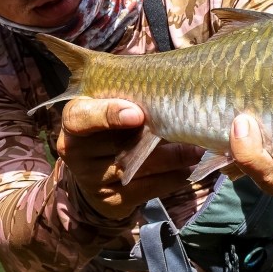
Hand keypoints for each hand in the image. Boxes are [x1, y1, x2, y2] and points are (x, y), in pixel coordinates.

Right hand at [56, 98, 202, 219]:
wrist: (95, 172)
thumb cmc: (110, 125)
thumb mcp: (108, 102)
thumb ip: (127, 90)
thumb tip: (157, 71)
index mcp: (74, 118)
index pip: (82, 117)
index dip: (109, 115)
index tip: (138, 114)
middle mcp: (77, 151)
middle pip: (121, 143)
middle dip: (159, 133)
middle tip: (190, 125)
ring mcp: (92, 179)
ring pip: (140, 166)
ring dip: (175, 157)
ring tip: (198, 148)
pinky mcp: (111, 200)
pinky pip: (148, 189)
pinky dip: (173, 177)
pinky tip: (190, 167)